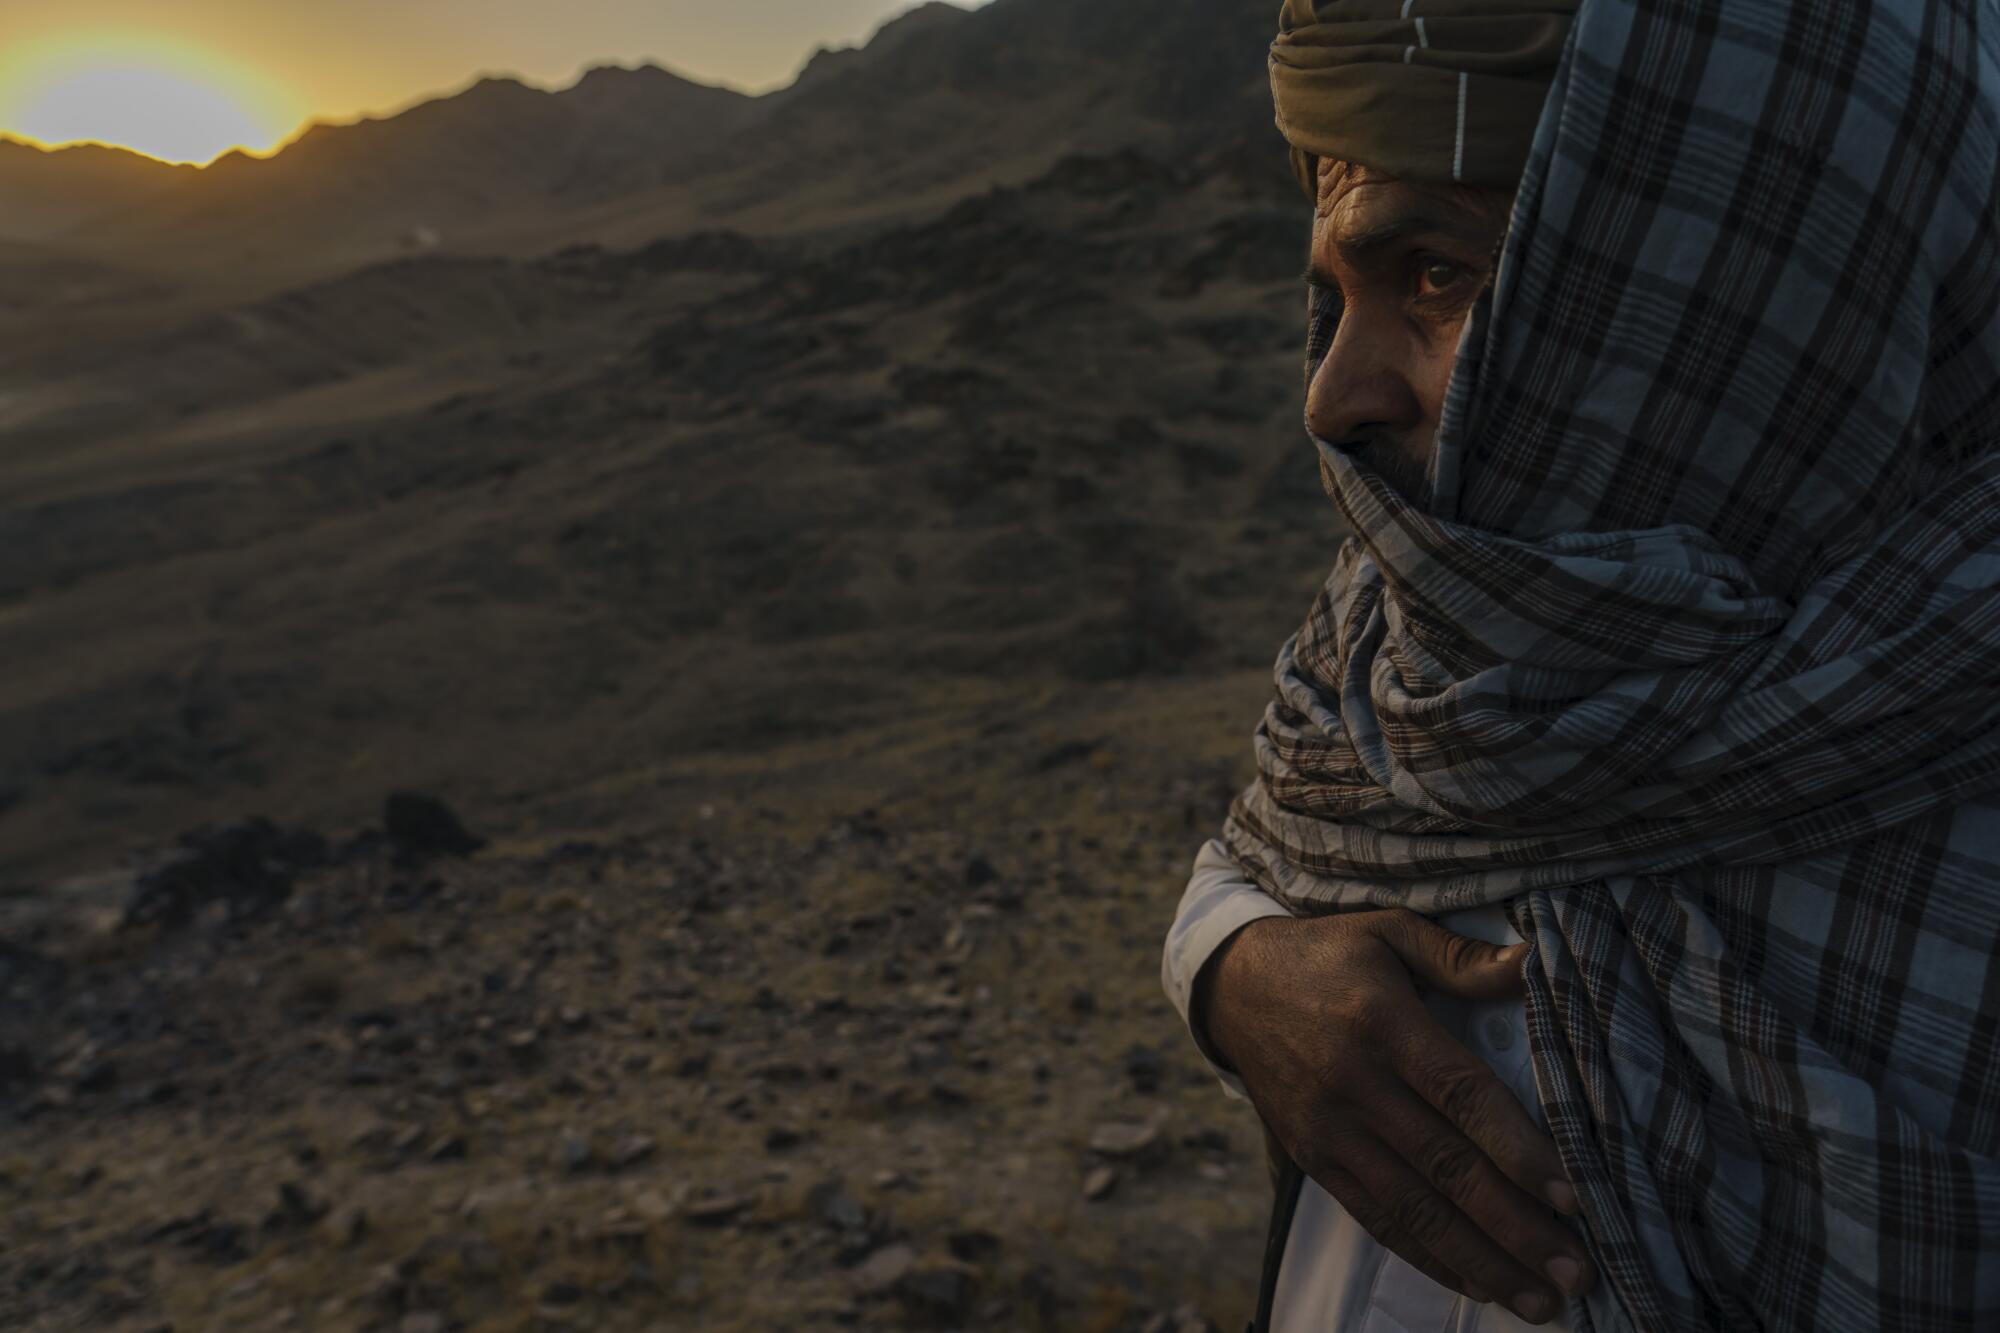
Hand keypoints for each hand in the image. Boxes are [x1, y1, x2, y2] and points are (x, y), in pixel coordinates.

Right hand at [1197, 909, 1593, 1323]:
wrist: (1231, 986)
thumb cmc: (1328, 955)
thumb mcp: (1390, 932)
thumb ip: (1461, 957)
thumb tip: (1535, 964)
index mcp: (1382, 1023)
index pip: (1460, 1094)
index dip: (1517, 1148)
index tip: (1573, 1196)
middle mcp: (1353, 1083)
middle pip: (1445, 1167)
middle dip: (1515, 1227)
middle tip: (1578, 1271)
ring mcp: (1328, 1128)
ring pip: (1413, 1208)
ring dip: (1482, 1260)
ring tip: (1542, 1301)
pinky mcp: (1312, 1158)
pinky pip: (1376, 1218)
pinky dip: (1429, 1257)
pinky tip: (1479, 1283)